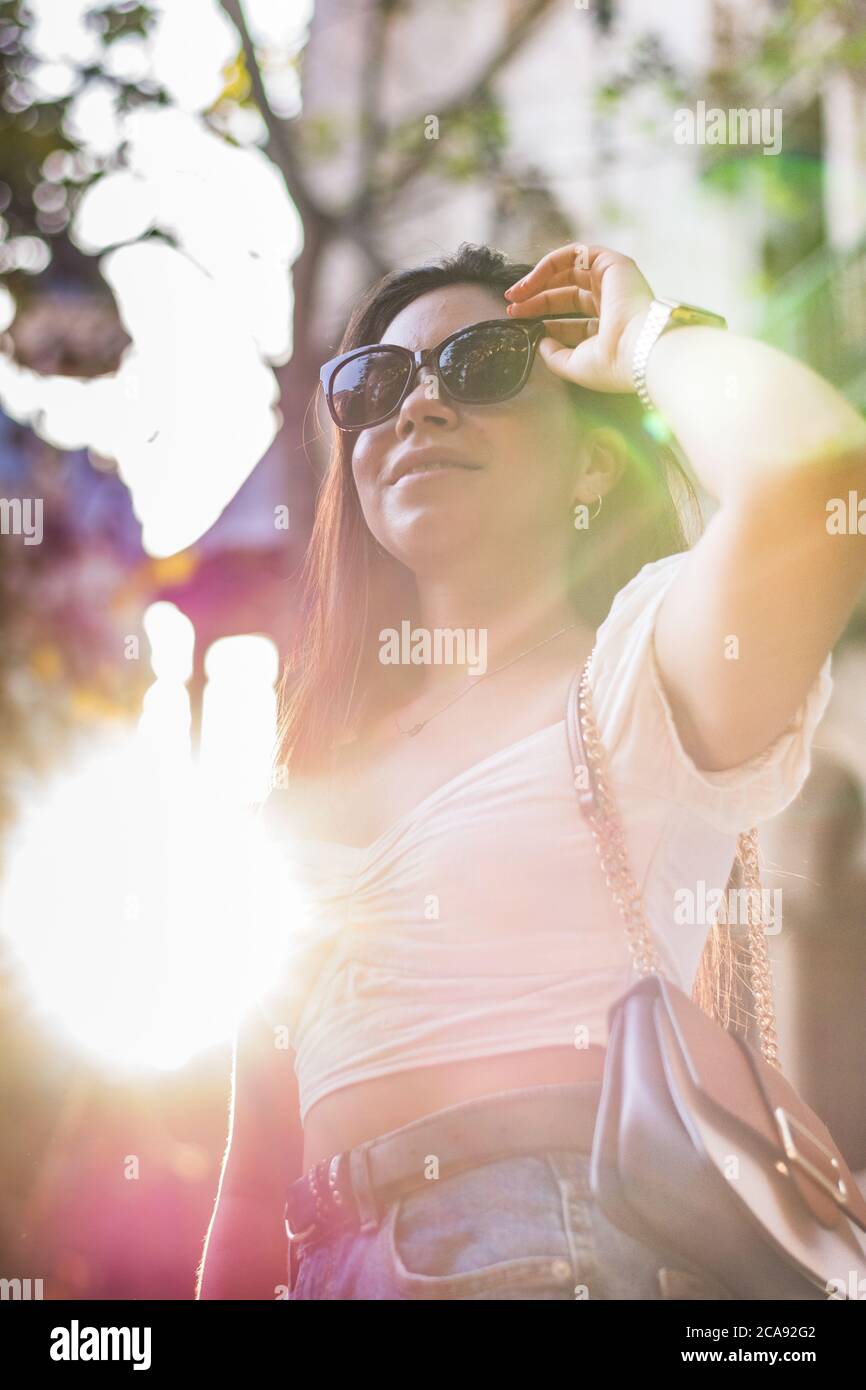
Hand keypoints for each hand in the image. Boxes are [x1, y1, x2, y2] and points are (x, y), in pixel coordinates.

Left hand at [503, 243, 654, 393]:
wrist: (636, 349)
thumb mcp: (575, 365)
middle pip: (566, 293)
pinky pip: (576, 254)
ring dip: (539, 279)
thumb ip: (555, 356)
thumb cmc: (610, 363)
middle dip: (536, 298)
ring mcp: (614, 281)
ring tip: (514, 294)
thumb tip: (540, 342)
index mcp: (608, 328)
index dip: (543, 318)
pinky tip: (530, 282)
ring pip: (569, 271)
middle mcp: (612, 302)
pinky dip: (550, 264)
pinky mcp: (613, 263)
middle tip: (511, 306)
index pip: (572, 320)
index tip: (518, 321)